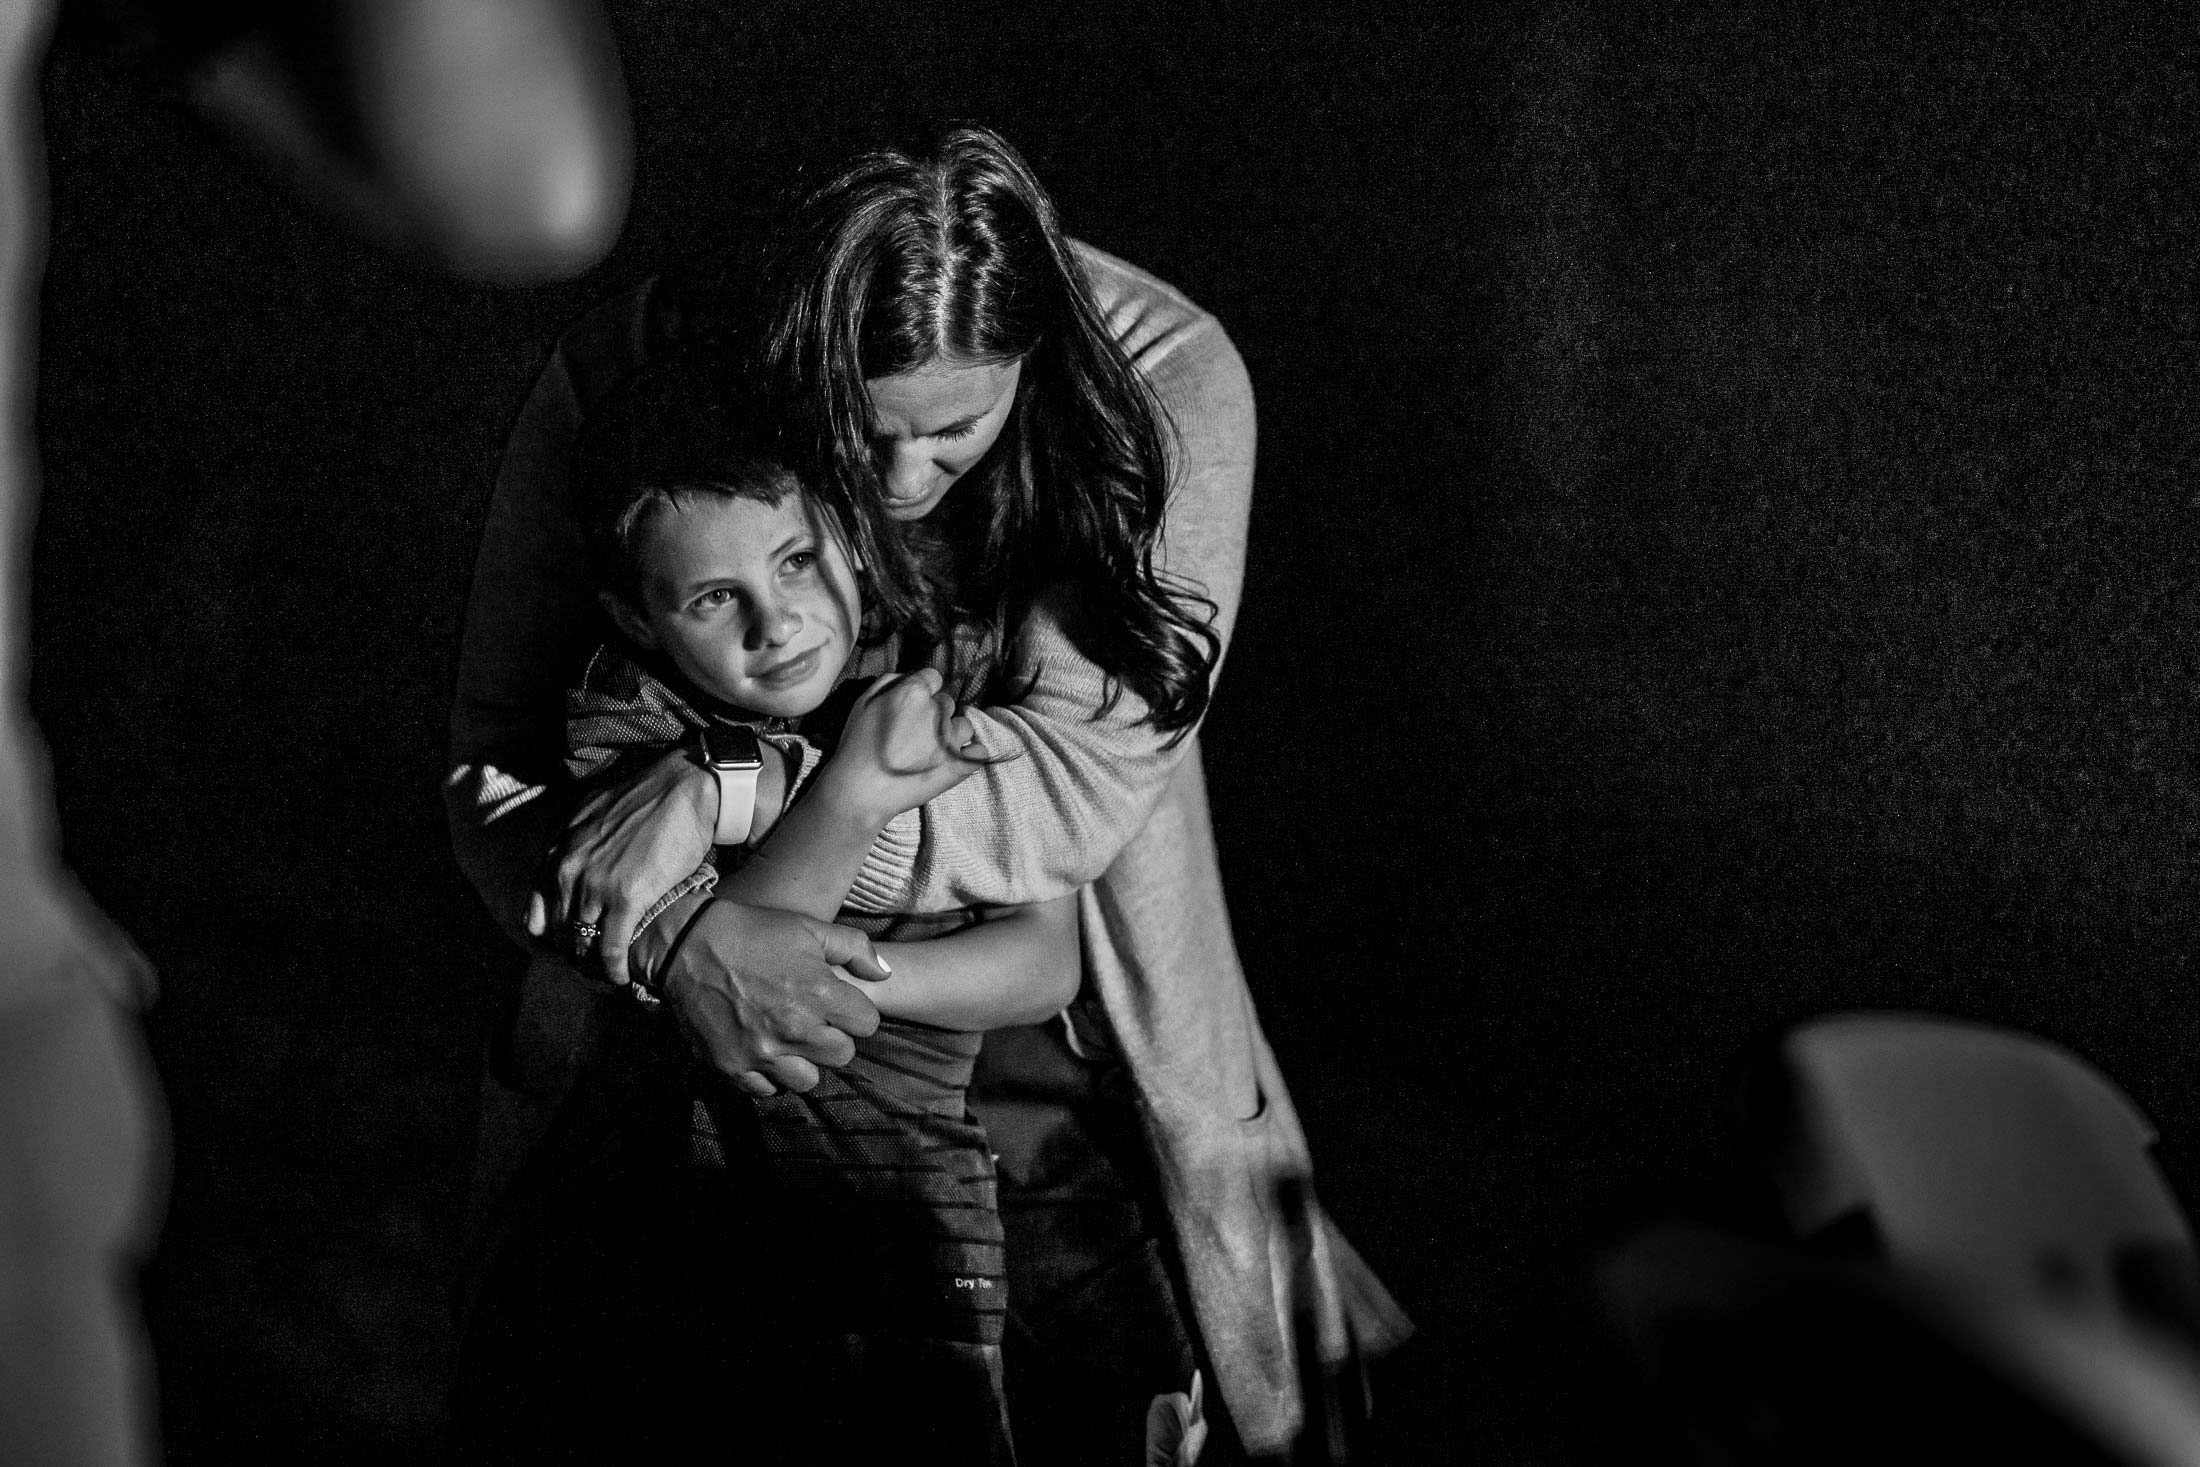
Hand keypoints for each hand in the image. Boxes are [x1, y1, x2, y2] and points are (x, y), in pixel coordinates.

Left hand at [527, 747, 714, 987]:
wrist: (684, 788)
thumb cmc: (646, 796)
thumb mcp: (593, 811)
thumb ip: (575, 837)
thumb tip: (571, 850)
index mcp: (559, 851)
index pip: (537, 912)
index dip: (552, 935)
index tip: (569, 945)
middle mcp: (569, 870)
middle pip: (560, 932)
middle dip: (574, 954)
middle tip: (592, 967)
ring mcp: (596, 886)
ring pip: (583, 943)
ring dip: (593, 965)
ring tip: (607, 975)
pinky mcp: (627, 899)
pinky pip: (611, 948)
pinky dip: (614, 968)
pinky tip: (622, 978)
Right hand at [656, 901, 888, 1094]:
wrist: (687, 944)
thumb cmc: (754, 932)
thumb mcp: (810, 928)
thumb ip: (855, 949)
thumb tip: (885, 974)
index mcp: (819, 994)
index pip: (867, 1024)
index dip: (856, 1013)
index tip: (838, 1005)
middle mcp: (794, 1029)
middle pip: (842, 1056)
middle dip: (833, 1038)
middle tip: (813, 1021)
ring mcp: (762, 1052)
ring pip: (807, 1081)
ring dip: (803, 1062)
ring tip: (789, 1040)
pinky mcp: (732, 1066)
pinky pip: (766, 1090)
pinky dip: (768, 1075)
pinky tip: (762, 1050)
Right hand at [819, 668, 987, 822]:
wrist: (861, 792)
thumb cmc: (857, 747)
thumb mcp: (863, 703)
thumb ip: (889, 682)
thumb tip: (910, 676)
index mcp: (914, 692)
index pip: (933, 678)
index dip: (922, 691)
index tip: (911, 707)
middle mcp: (937, 712)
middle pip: (946, 702)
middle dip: (934, 714)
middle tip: (914, 734)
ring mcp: (951, 739)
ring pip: (964, 725)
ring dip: (952, 734)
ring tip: (931, 751)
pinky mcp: (960, 764)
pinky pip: (979, 751)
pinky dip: (970, 755)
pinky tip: (955, 760)